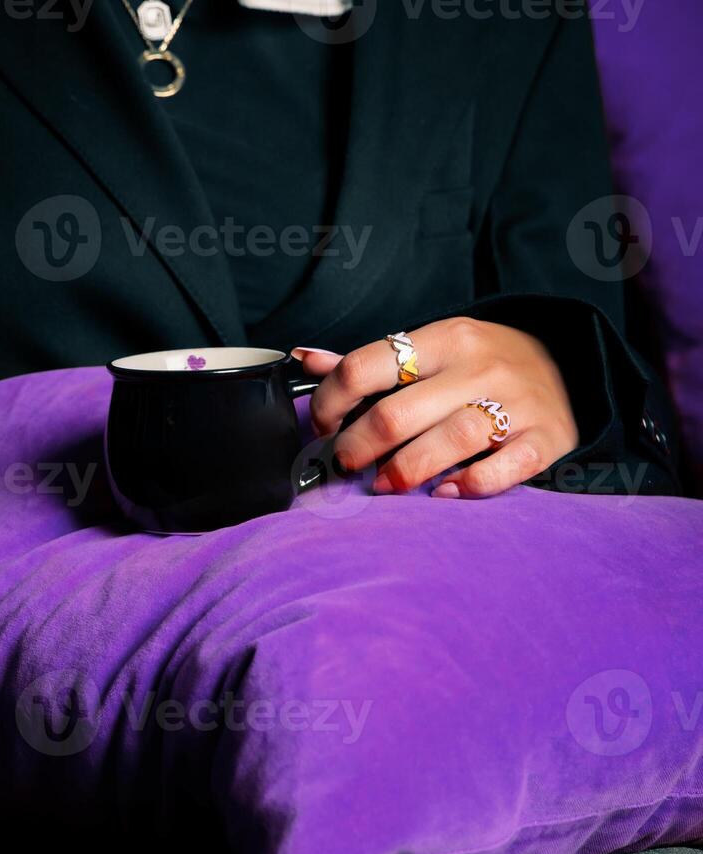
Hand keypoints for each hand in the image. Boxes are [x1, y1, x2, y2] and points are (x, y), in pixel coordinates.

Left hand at [292, 317, 577, 497]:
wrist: (570, 368)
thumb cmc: (482, 365)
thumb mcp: (433, 349)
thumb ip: (371, 363)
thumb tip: (304, 357)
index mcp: (444, 338)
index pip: (368, 365)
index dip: (332, 402)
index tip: (325, 427)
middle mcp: (480, 366)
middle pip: (401, 412)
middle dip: (360, 445)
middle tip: (346, 464)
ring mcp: (517, 403)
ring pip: (452, 438)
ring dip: (407, 470)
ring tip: (386, 485)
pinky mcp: (546, 438)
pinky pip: (507, 466)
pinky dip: (471, 485)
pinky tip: (445, 494)